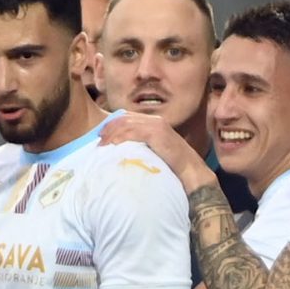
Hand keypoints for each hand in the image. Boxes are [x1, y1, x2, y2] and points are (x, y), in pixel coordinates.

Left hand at [100, 111, 215, 190]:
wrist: (191, 170)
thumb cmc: (173, 165)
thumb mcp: (155, 151)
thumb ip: (142, 146)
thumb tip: (124, 151)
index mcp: (154, 123)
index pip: (128, 118)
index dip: (112, 125)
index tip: (101, 135)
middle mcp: (155, 120)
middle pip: (125, 119)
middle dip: (109, 128)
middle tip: (98, 140)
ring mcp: (157, 125)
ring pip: (127, 124)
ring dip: (112, 134)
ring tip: (102, 145)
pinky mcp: (157, 133)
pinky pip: (134, 132)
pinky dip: (121, 137)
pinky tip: (113, 144)